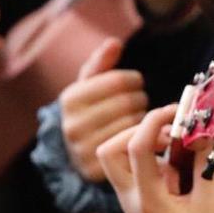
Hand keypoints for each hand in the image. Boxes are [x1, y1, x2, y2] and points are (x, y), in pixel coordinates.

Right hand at [58, 37, 146, 180]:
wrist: (73, 153)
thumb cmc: (89, 110)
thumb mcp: (89, 85)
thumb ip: (102, 63)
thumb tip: (114, 42)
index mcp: (70, 98)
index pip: (119, 80)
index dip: (134, 80)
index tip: (134, 84)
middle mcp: (73, 124)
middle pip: (129, 102)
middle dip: (140, 99)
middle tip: (138, 103)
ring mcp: (83, 149)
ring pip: (134, 125)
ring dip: (143, 120)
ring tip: (135, 118)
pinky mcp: (96, 170)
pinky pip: (133, 148)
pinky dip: (142, 140)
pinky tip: (138, 136)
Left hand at [98, 102, 213, 212]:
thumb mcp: (211, 202)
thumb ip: (206, 164)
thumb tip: (205, 132)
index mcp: (149, 199)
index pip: (136, 148)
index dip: (154, 122)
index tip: (178, 112)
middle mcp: (130, 199)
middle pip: (109, 151)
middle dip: (135, 131)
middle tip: (167, 129)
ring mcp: (129, 202)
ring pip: (115, 160)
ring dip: (140, 143)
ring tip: (174, 144)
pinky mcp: (135, 203)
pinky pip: (132, 170)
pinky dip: (150, 158)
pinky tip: (176, 163)